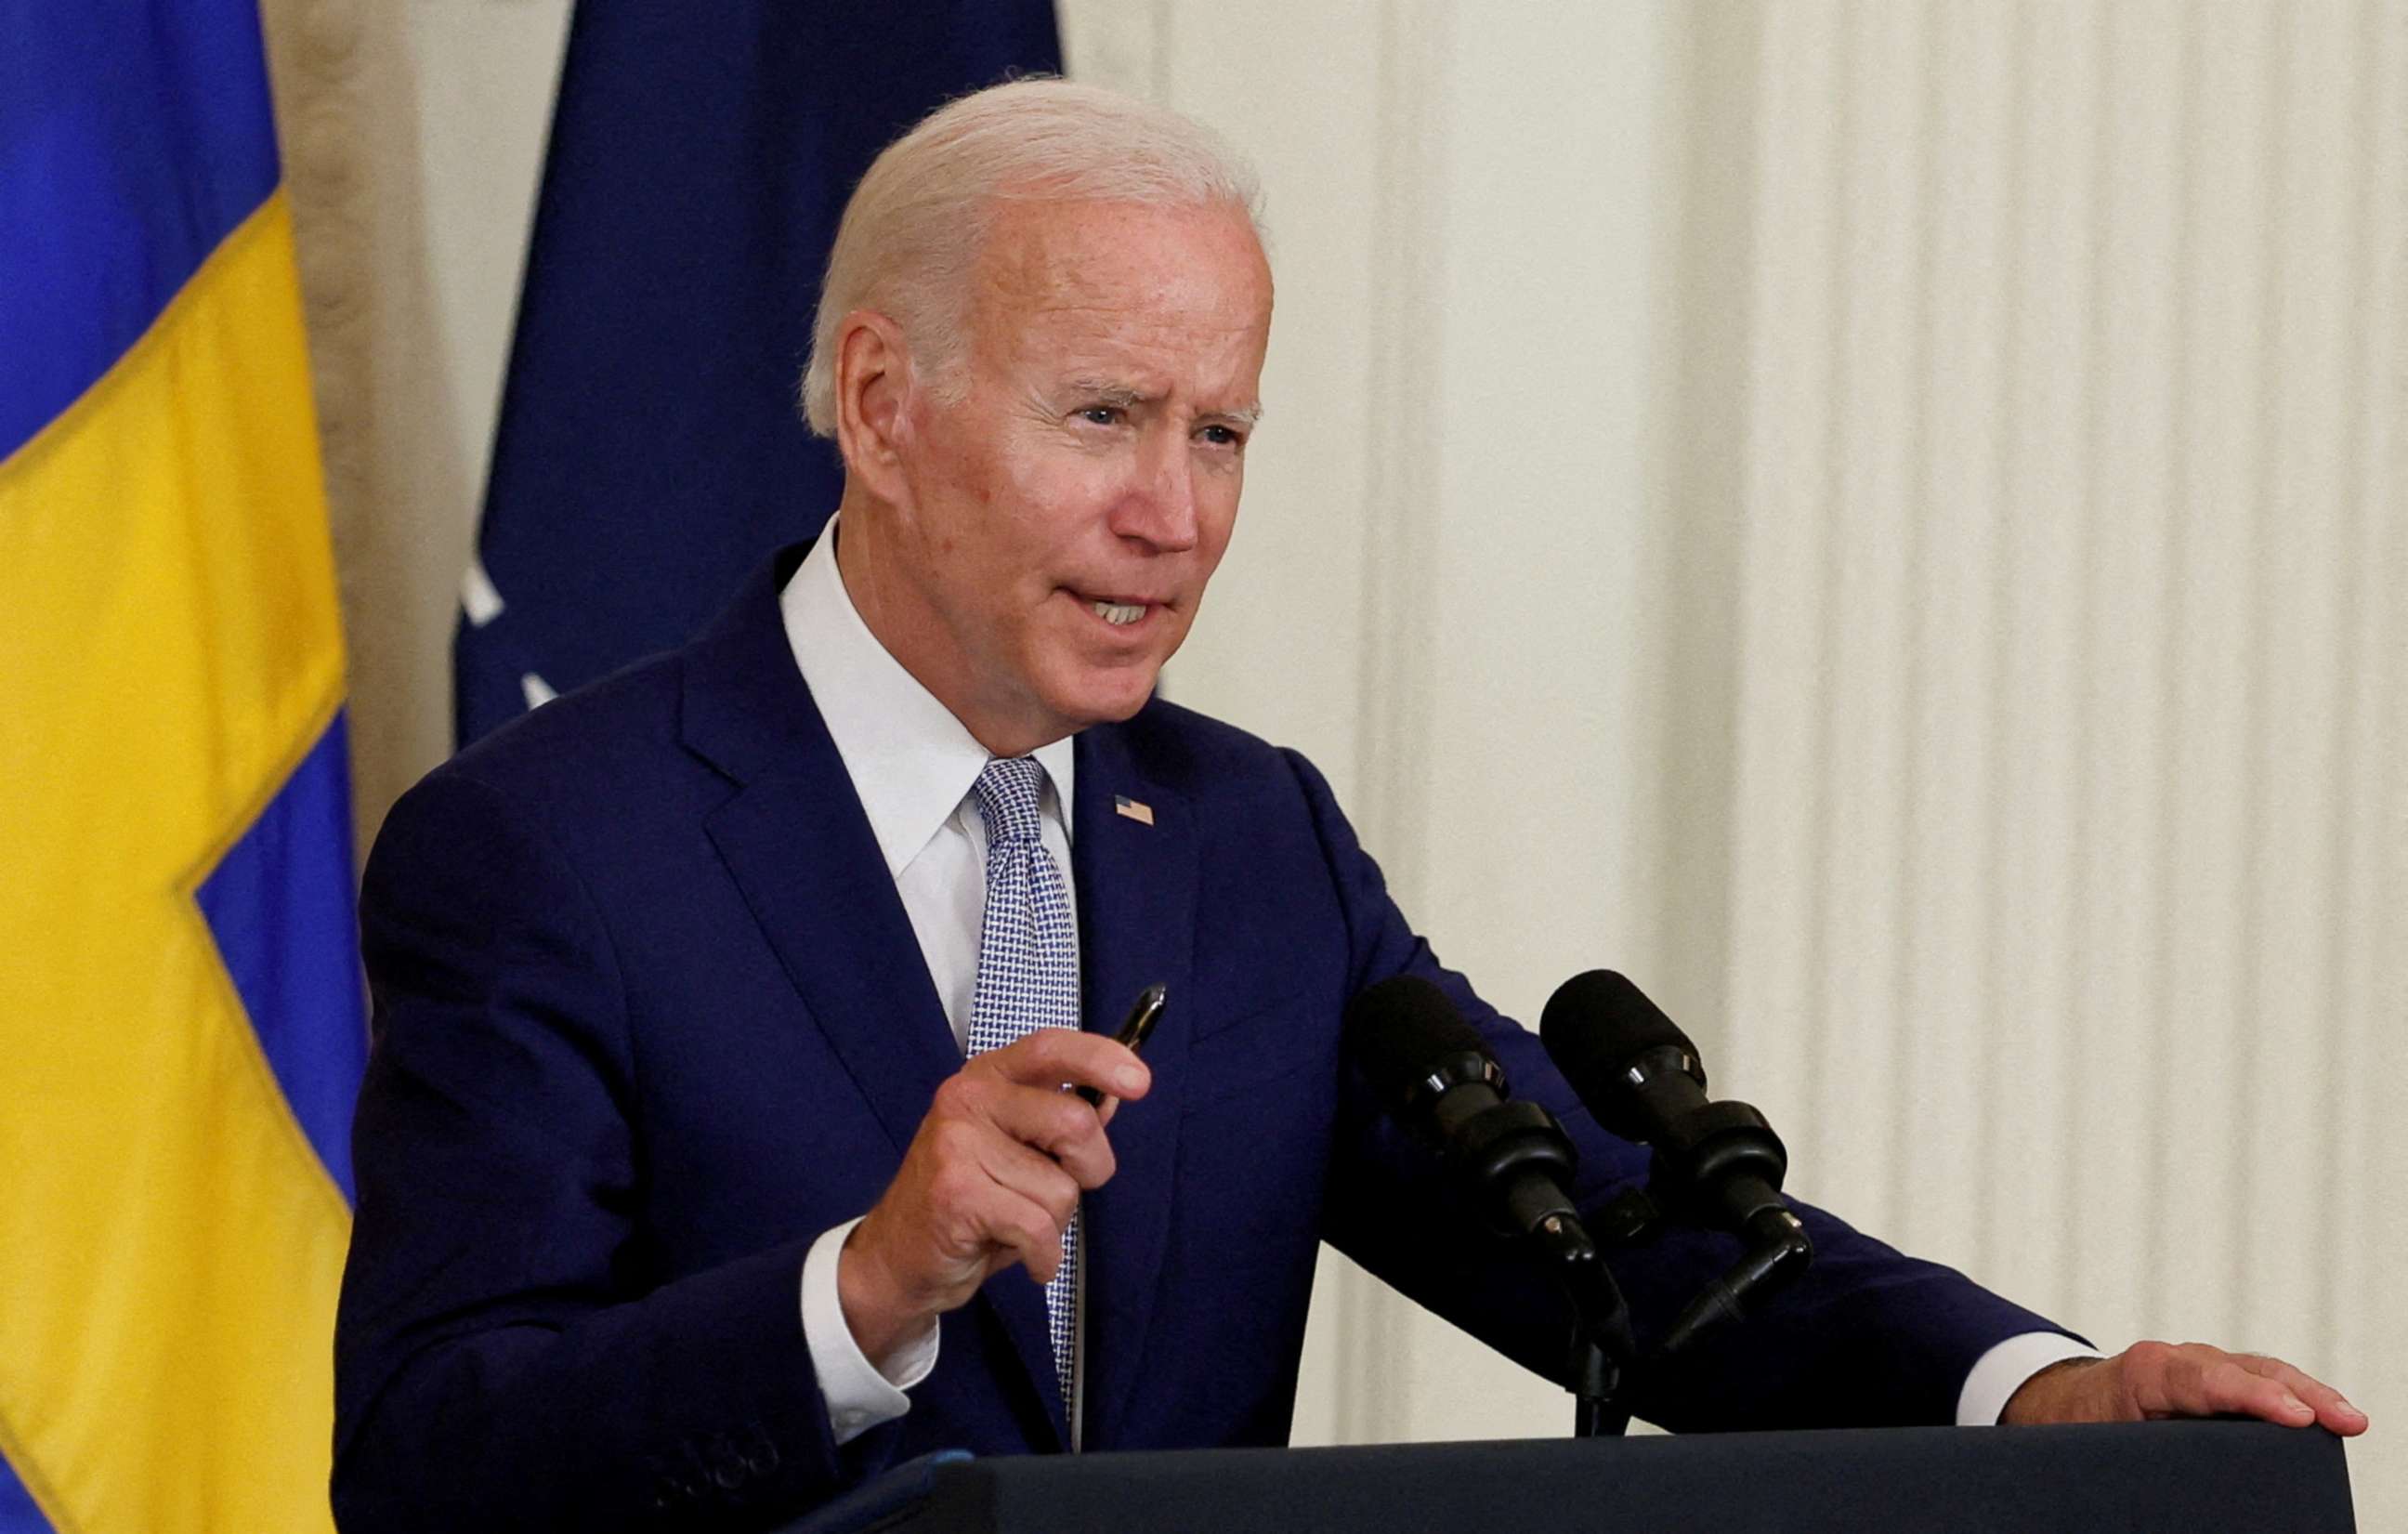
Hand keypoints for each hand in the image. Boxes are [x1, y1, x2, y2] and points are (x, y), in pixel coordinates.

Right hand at [837, 1029, 1149, 1367]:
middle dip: (1088, 1170)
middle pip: (1075, 1123)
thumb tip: (1112, 1096)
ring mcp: (957, 1145)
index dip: (1100, 1058)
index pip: (1050, 1048)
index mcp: (988, 1077)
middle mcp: (968, 1099)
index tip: (1138, 1081)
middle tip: (1054, 1190)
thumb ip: (1059, 1118)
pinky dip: (1042, 1257)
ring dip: (1054, 1223)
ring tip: (1014, 1223)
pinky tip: (1022, 1257)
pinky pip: (1038, 1229)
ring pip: (1061, 1188)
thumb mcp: (1014, 1147)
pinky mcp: (956, 1193)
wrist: (898, 1257)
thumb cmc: (969, 1199)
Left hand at [2002, 1342, 2366, 1434]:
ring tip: (2350, 1421)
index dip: (2250, 1395)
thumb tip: (2160, 1495)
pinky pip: (2261, 1383)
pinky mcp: (2219, 1380)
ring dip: (2308, 1394)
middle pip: (2246, 1370)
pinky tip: (2331, 1419)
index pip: (2204, 1380)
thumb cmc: (2081, 1426)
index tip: (2293, 1415)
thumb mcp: (2097, 1443)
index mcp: (2144, 1372)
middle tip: (2342, 1420)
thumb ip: (2132, 1460)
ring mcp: (2203, 1366)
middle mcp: (2179, 1360)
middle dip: (2297, 1393)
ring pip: (2262, 1372)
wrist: (2065, 1402)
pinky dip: (2297, 1397)